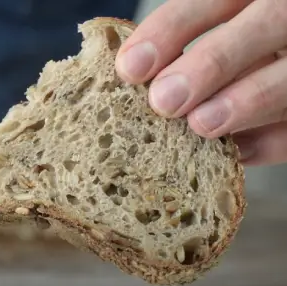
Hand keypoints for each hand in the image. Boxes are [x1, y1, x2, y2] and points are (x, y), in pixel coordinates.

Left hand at [116, 0, 286, 165]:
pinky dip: (272, 140)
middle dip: (211, 63)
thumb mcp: (217, 34)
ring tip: (202, 124)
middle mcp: (286, 17)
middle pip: (266, 23)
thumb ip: (184, 43)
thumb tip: (133, 75)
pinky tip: (235, 151)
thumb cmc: (234, 53)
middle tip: (165, 101)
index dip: (171, 29)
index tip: (130, 67)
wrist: (278, 66)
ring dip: (248, 101)